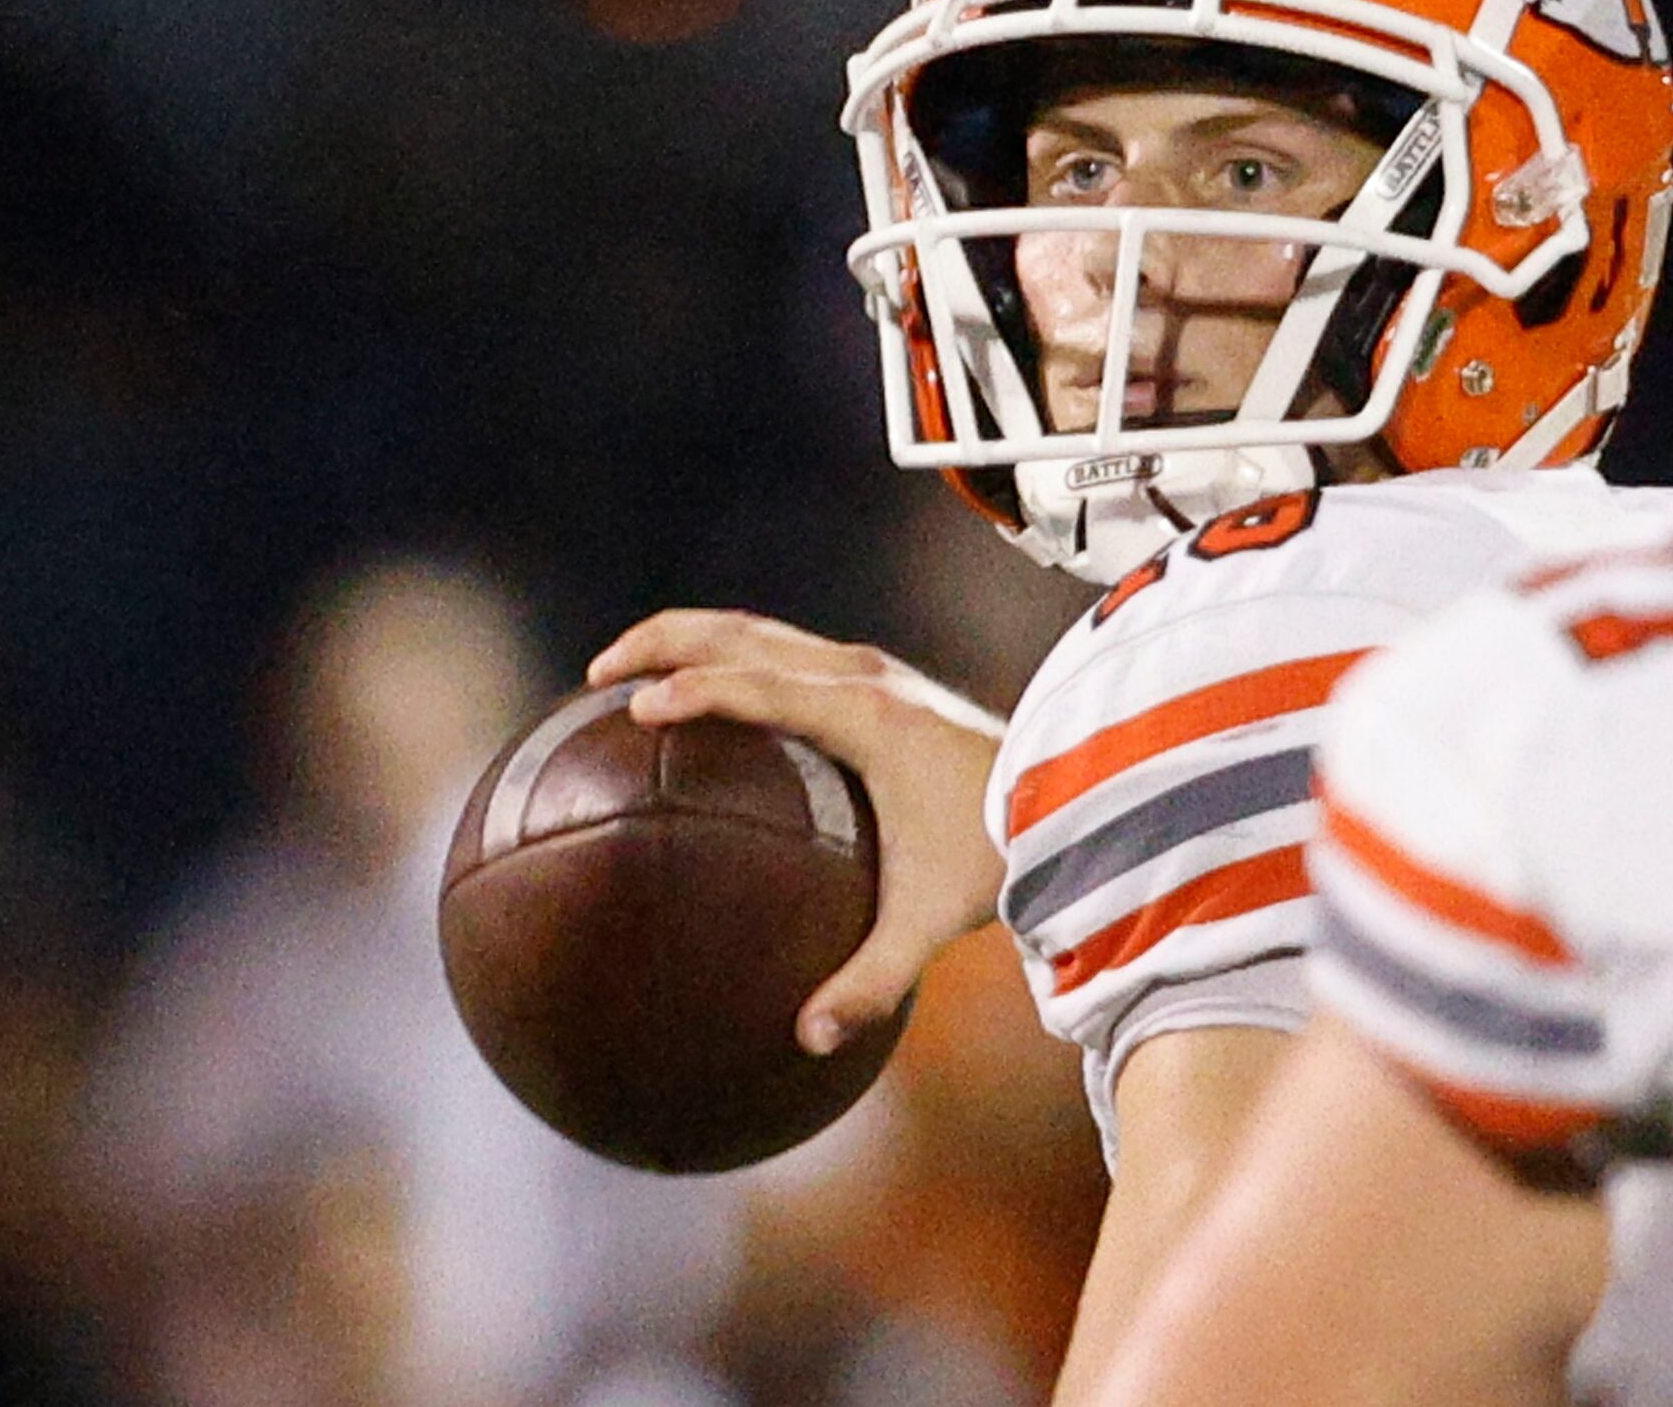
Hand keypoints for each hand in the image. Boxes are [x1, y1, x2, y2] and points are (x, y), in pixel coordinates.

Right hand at [587, 610, 1007, 1055]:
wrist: (1075, 793)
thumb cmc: (1000, 849)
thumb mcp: (933, 919)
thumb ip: (871, 979)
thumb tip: (808, 1041)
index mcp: (865, 714)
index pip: (760, 683)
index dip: (693, 691)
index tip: (634, 708)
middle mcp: (862, 675)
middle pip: (741, 632)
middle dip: (663, 641)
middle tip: (596, 675)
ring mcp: (870, 670)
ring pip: (760, 631)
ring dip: (690, 640)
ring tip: (629, 674)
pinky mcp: (878, 681)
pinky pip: (783, 653)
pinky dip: (728, 660)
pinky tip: (703, 702)